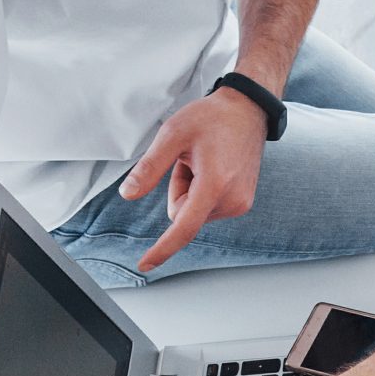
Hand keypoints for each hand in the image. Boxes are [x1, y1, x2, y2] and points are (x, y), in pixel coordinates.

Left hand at [121, 87, 269, 273]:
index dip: (162, 248)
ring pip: (194, 212)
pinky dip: (203, 190)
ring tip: (205, 161)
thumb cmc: (211, 119)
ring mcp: (240, 203)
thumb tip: (128, 194)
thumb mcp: (172, 135)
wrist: (246, 111)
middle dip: (179, 191)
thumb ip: (149, 168)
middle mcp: (232, 200)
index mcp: (214, 185)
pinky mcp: (242, 202)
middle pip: (182, 215)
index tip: (146, 264)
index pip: (182, 227)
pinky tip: (214, 167)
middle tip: (191, 160)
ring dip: (191, 189)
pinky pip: (208, 207)